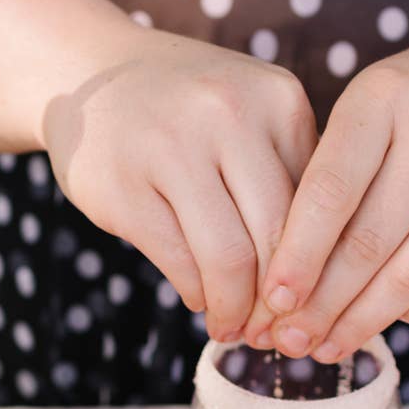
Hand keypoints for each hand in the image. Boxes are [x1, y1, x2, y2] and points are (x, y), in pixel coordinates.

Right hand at [43, 22, 316, 341]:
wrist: (87, 73)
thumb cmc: (189, 114)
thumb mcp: (252, 120)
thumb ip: (289, 180)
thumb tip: (321, 285)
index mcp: (278, 100)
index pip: (317, 208)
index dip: (318, 271)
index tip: (310, 309)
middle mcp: (228, 114)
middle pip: (276, 237)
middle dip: (278, 303)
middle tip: (272, 334)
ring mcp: (170, 148)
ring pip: (229, 258)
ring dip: (235, 310)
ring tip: (234, 328)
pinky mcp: (124, 187)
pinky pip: (179, 262)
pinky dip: (197, 294)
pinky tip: (201, 301)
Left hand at [245, 29, 408, 359]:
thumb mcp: (373, 104)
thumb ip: (332, 173)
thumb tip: (285, 276)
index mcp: (386, 98)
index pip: (330, 192)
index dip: (297, 255)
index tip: (271, 300)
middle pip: (368, 245)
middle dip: (320, 305)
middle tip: (287, 341)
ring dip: (360, 323)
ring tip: (323, 348)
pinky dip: (408, 315)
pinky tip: (377, 323)